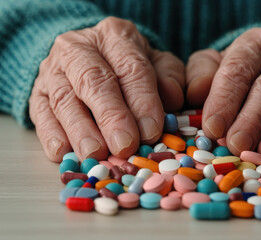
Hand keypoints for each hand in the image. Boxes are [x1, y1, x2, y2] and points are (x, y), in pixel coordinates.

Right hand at [29, 17, 184, 161]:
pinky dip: (50, 134)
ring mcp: (53, 69)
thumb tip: (173, 99)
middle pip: (94, 81)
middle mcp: (79, 47)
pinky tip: (62, 152)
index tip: (151, 131)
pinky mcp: (37, 91)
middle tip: (124, 146)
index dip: (142, 101)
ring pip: (64, 98)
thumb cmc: (128, 64)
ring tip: (95, 154)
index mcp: (115, 35)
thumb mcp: (156, 63)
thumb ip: (169, 77)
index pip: (130, 68)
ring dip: (80, 130)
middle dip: (111, 116)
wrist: (89, 56)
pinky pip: (40, 112)